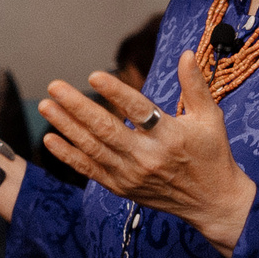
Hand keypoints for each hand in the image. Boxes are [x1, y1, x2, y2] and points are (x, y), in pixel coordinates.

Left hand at [38, 50, 257, 257]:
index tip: (93, 76)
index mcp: (170, 136)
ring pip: (92, 148)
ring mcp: (131, 174)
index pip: (139, 111)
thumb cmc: (212, 155)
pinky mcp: (121, 187)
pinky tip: (50, 139)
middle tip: (55, 87)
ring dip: (66, 126)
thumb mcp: (210, 118)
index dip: (116, 93)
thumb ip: (195, 85)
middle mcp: (147, 157)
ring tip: (46, 106)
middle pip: (106, 129)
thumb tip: (185, 54)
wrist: (212, 202)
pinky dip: (68, 155)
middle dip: (77, 107)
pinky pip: (89, 170)